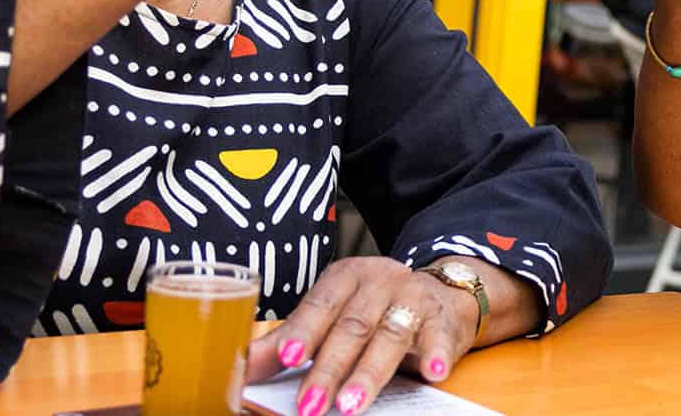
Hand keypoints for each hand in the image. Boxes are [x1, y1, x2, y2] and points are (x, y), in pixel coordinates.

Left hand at [248, 257, 476, 415]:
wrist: (437, 294)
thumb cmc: (372, 309)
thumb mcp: (332, 316)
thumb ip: (289, 340)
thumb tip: (238, 370)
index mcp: (344, 277)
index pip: (321, 305)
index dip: (304, 331)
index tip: (286, 359)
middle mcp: (378, 281)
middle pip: (352, 326)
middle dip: (329, 369)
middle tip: (310, 405)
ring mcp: (413, 297)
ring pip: (390, 334)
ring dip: (370, 373)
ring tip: (352, 404)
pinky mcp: (442, 316)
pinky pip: (439, 336)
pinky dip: (436, 354)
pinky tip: (433, 373)